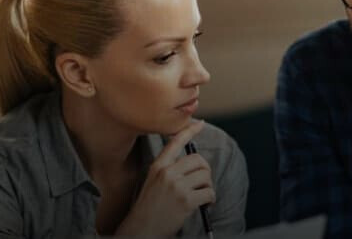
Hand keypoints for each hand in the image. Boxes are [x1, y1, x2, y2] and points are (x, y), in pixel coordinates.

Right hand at [116, 120, 213, 237]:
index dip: (190, 130)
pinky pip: (209, 192)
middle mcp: (167, 173)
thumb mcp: (152, 181)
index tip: (201, 123)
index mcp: (158, 166)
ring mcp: (177, 186)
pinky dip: (211, 199)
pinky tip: (205, 205)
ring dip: (208, 186)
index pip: (176, 142)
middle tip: (202, 183)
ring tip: (202, 196)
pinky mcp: (186, 201)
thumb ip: (168, 170)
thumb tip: (192, 163)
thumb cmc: (148, 207)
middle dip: (205, 171)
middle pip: (198, 160)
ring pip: (206, 176)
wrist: (141, 230)